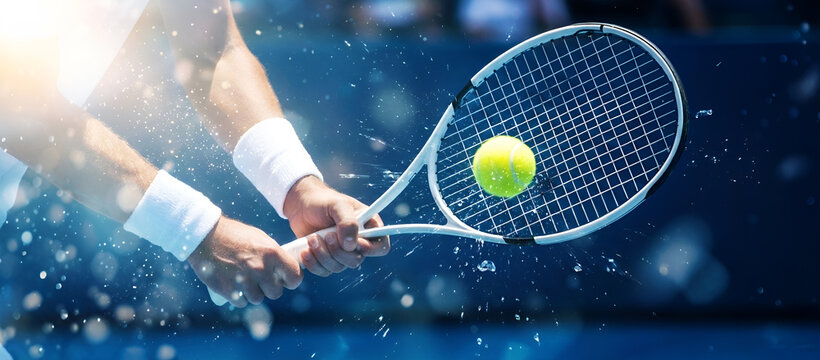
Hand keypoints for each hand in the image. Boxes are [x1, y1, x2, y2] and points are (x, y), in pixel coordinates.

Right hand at [187, 216, 301, 306]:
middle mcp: (260, 268)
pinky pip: (241, 302)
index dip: (290, 280)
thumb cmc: (234, 235)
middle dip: (269, 288)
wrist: (204, 235)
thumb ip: (273, 255)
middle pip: (276, 293)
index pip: (295, 277)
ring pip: (258, 299)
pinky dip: (238, 297)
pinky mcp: (228, 289)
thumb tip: (285, 269)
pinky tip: (233, 285)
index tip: (284, 279)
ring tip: (244, 280)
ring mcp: (244, 280)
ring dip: (252, 293)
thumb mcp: (260, 239)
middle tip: (260, 280)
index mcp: (272, 253)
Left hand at [283, 176, 389, 276]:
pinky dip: (313, 263)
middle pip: (356, 261)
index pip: (381, 246)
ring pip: (338, 267)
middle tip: (327, 235)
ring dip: (323, 255)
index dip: (371, 250)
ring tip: (312, 238)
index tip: (357, 244)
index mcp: (368, 227)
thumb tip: (351, 245)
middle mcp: (357, 242)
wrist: (302, 205)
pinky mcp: (326, 259)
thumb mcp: (338, 205)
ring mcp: (342, 253)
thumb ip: (348, 222)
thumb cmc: (324, 201)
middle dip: (338, 251)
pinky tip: (305, 251)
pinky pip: (324, 271)